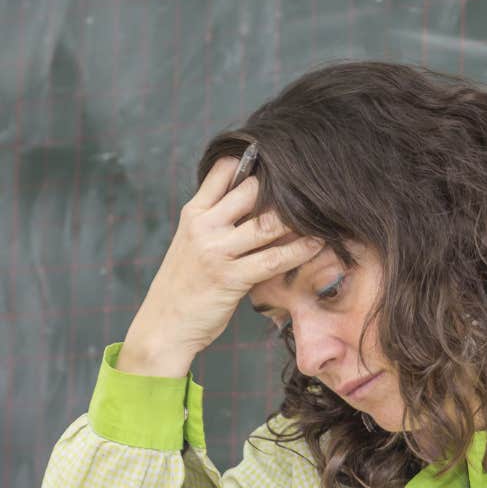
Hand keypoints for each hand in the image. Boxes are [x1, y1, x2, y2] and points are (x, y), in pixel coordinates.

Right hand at [117, 156, 321, 376]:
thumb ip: (218, 220)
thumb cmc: (185, 284)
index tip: (280, 161)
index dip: (252, 161)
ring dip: (298, 219)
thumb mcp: (192, 243)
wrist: (163, 326)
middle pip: (251, 191)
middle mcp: (204, 226)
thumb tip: (257, 200)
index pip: (223, 171)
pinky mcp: (231, 278)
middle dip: (283, 189)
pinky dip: (300, 250)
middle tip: (313, 189)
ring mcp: (216, 251)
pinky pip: (274, 259)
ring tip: (323, 214)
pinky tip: (318, 244)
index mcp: (194, 213)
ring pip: (266, 224)